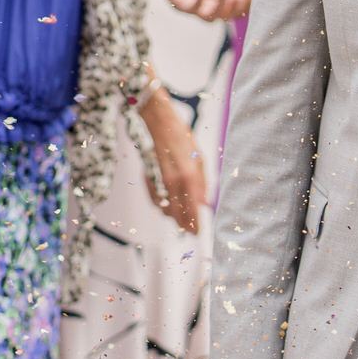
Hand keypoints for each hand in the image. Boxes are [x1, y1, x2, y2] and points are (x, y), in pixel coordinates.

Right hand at [140, 92, 204, 232]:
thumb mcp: (200, 160)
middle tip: (191, 231)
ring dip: (174, 217)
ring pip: (166, 208)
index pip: (193, 207)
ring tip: (183, 221)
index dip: (195, 222)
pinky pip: (156, 200)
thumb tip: (206, 203)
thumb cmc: (184, 140)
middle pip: (178, 213)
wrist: (162, 126)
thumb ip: (203, 184)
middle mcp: (174, 180)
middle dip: (184, 224)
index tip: (198, 232)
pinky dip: (162, 207)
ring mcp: (161, 180)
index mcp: (190, 176)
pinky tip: (169, 209)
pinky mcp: (151, 178)